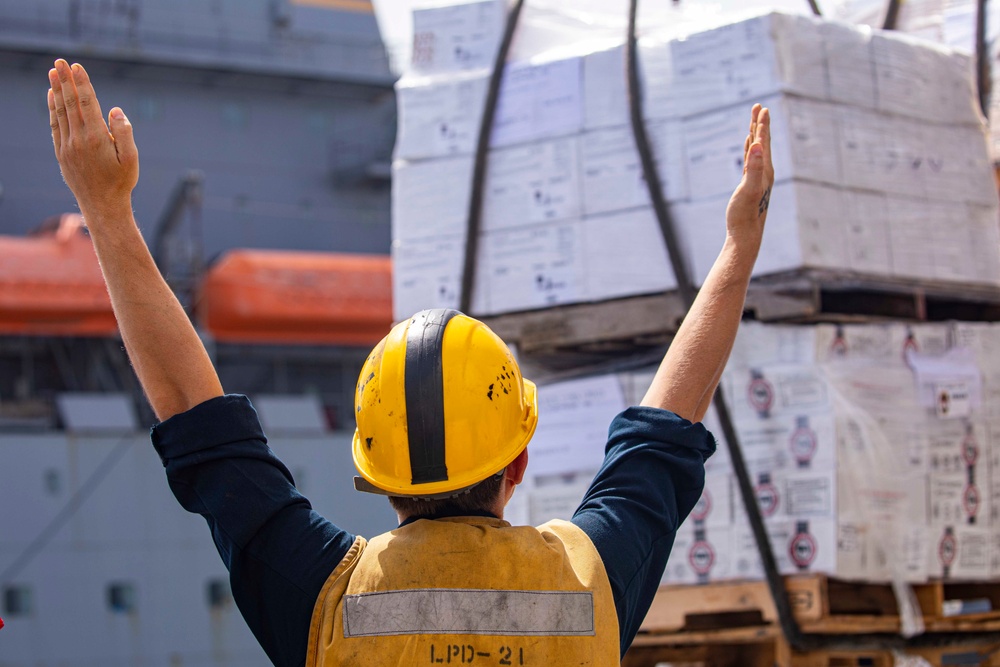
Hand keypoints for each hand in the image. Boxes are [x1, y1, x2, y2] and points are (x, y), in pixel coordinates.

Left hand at [48, 59, 137, 222]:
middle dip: (65, 80)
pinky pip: (55, 126)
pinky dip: (52, 109)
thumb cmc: (121, 182)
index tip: (76, 67)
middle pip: (70, 103)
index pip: (87, 103)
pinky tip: (51, 96)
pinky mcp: (61, 153)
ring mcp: (67, 146)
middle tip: (60, 61)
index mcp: (97, 138)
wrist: (102, 206)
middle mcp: (79, 139)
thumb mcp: (132, 159)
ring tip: (53, 72)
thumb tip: (114, 110)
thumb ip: (124, 133)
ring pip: (60, 112)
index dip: (81, 83)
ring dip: (56, 90)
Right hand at [725, 104, 772, 249]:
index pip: (765, 142)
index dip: (762, 125)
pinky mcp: (750, 185)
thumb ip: (755, 167)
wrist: (745, 236)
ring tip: (754, 122)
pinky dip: (751, 150)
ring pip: (758, 151)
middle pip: (764, 143)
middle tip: (759, 107)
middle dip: (760, 125)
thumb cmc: (745, 214)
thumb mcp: (748, 189)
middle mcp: (765, 172)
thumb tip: (759, 146)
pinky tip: (751, 147)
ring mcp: (758, 178)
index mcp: (765, 170)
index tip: (762, 108)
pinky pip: (752, 161)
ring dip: (756, 135)